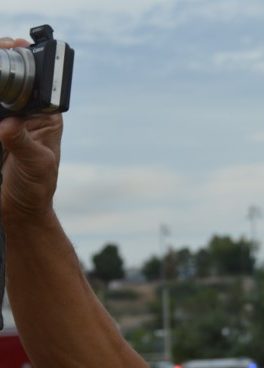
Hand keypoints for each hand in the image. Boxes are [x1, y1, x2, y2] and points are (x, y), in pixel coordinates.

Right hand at [0, 37, 62, 222]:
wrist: (19, 210)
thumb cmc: (36, 188)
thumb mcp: (36, 165)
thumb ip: (23, 143)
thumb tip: (9, 124)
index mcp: (45, 118)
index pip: (37, 83)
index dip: (27, 62)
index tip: (14, 46)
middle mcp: (25, 115)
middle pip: (12, 81)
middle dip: (3, 63)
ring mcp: (6, 121)